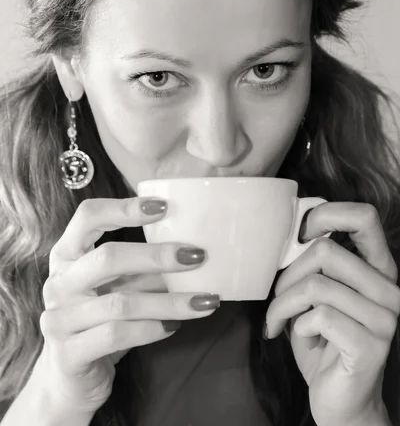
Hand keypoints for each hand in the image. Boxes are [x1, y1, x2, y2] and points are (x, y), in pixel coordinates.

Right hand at [36, 197, 218, 414]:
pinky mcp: (69, 354)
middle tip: (197, 256)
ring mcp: (59, 319)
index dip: (124, 208)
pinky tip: (174, 326)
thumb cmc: (99, 322)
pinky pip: (117, 335)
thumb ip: (140, 268)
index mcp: (66, 255)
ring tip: (205, 300)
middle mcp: (58, 283)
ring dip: (169, 301)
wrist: (69, 383)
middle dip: (157, 256)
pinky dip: (151, 329)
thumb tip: (192, 249)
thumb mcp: (116, 288)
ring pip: (121, 303)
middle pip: (108, 258)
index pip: (88, 216)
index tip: (165, 207)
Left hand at [265, 202, 399, 425]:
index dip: (326, 215)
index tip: (300, 235)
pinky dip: (296, 326)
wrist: (340, 401)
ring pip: (315, 285)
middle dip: (288, 275)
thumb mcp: (317, 295)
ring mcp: (385, 318)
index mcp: (377, 269)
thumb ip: (313, 265)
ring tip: (279, 320)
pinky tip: (300, 338)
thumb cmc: (322, 342)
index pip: (364, 217)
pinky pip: (318, 317)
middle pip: (326, 251)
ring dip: (283, 305)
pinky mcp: (371, 346)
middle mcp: (388, 289)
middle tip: (279, 298)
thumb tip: (287, 236)